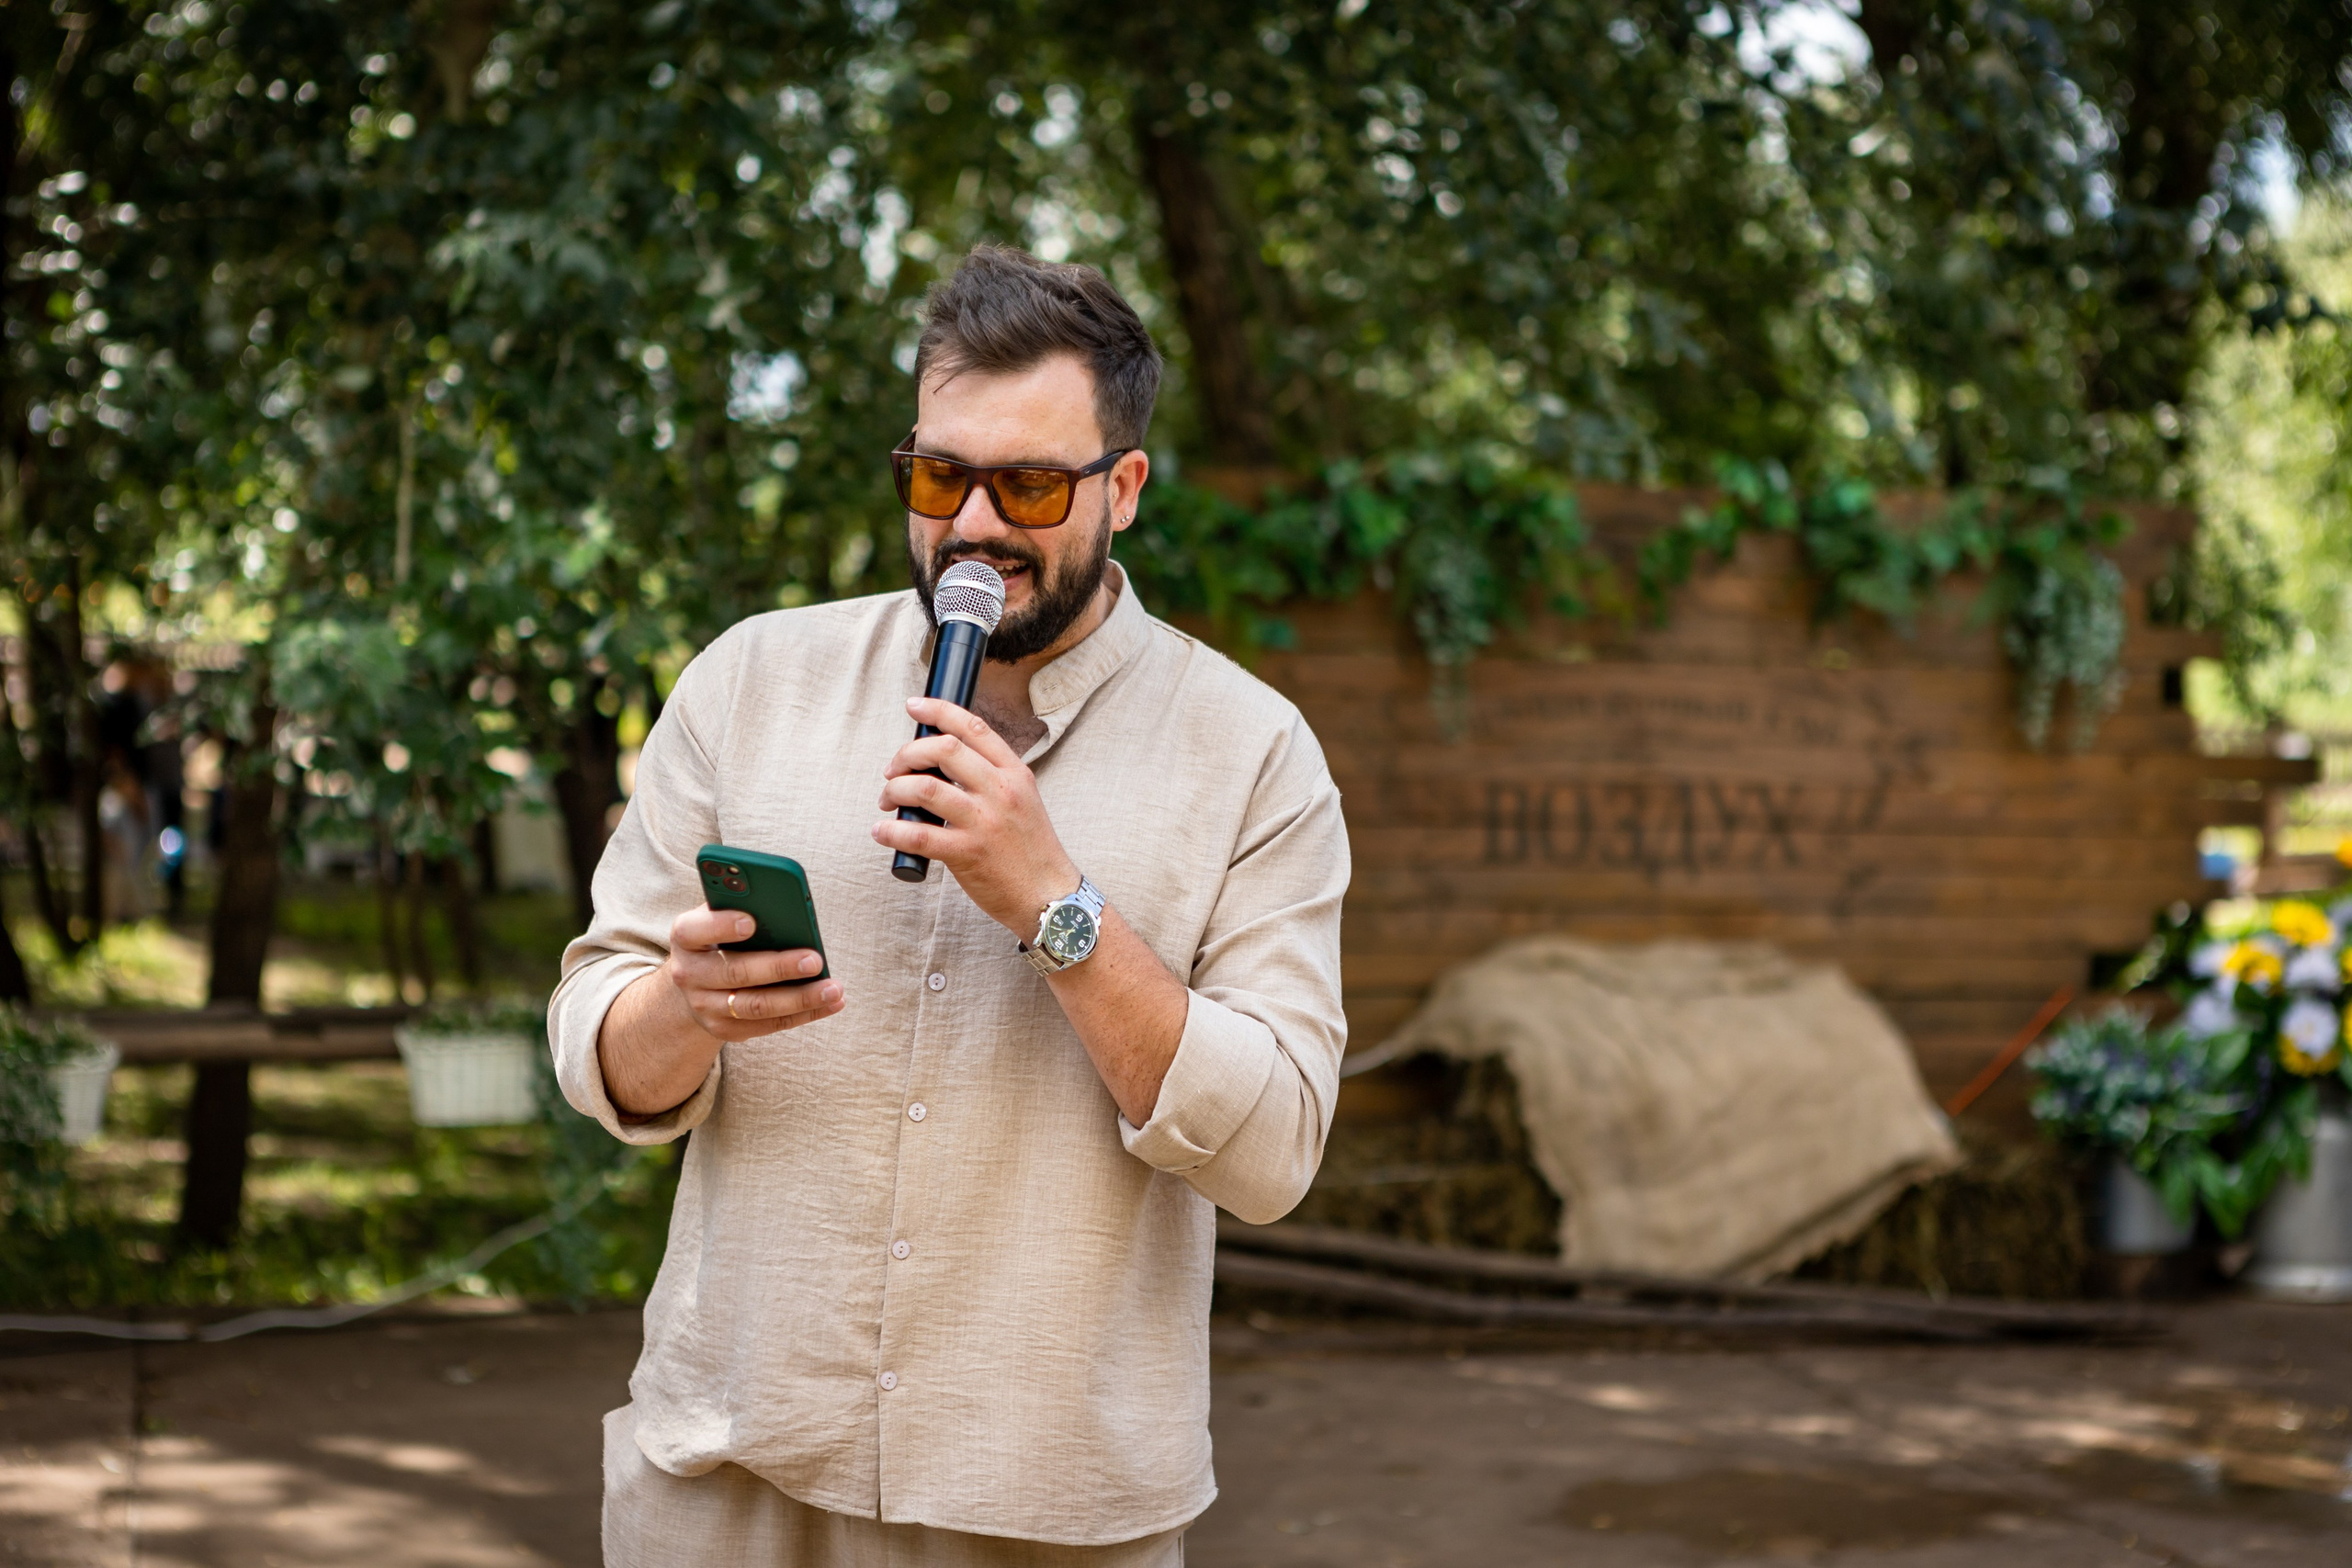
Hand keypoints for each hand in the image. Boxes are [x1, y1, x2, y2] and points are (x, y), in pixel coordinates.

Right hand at [662, 905, 844, 1041]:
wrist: (696, 981)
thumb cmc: (721, 936)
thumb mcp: (721, 915)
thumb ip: (743, 905)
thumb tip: (786, 904)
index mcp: (686, 937)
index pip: (695, 930)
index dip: (721, 926)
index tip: (751, 921)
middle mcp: (689, 974)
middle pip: (735, 973)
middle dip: (779, 967)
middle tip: (815, 959)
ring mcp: (705, 1006)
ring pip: (756, 1006)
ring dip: (800, 998)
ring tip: (834, 988)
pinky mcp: (725, 1029)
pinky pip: (770, 1025)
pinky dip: (804, 1014)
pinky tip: (831, 1003)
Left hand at [872, 696, 1078, 936]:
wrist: (1048, 895)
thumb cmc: (1030, 849)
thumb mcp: (1022, 800)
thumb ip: (991, 777)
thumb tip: (942, 760)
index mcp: (1015, 773)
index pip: (973, 727)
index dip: (938, 710)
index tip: (915, 705)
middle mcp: (1000, 792)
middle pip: (943, 749)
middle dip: (907, 754)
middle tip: (893, 770)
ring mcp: (984, 822)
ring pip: (925, 788)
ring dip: (895, 790)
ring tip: (888, 801)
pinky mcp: (967, 854)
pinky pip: (918, 835)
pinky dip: (892, 831)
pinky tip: (882, 832)